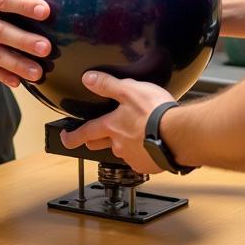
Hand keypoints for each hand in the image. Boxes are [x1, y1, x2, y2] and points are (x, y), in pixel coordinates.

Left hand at [59, 71, 174, 172]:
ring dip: (124, 143)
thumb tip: (88, 79)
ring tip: (136, 132)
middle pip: (99, 145)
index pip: (85, 133)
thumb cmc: (155, 113)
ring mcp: (132, 157)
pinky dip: (142, 152)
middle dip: (95, 140)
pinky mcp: (148, 165)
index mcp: (111, 127)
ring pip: (121, 151)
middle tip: (96, 136)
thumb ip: (107, 84)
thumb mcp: (129, 90)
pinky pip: (140, 159)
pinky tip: (150, 142)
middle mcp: (118, 145)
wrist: (179, 135)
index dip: (72, 135)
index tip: (66, 137)